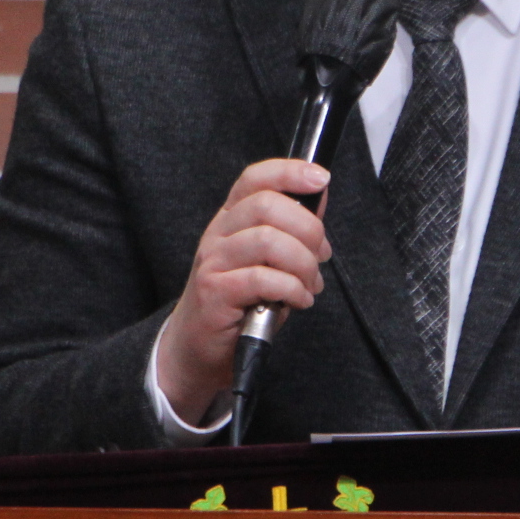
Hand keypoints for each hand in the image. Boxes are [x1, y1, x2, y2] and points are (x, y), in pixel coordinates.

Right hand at [153, 158, 332, 423]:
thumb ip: (293, 228)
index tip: (321, 179)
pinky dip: (292, 289)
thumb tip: (319, 195)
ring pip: (268, 241)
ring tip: (310, 285)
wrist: (199, 346)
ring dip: (303, 264)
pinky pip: (262, 279)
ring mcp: (213, 261)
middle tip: (320, 257)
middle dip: (308, 230)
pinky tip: (298, 300)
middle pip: (267, 205)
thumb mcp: (268, 259)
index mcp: (232, 218)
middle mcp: (219, 233)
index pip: (256, 178)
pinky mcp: (214, 292)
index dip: (290, 172)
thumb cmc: (240, 301)